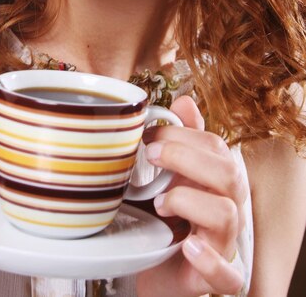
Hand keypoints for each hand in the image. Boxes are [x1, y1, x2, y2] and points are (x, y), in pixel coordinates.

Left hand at [137, 96, 247, 296]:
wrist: (161, 270)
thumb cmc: (171, 218)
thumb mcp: (175, 175)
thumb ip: (183, 141)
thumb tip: (184, 100)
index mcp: (220, 180)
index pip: (215, 146)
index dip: (182, 135)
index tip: (149, 134)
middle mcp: (229, 207)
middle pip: (228, 173)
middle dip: (186, 158)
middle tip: (150, 155)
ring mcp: (225, 243)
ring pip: (227, 214)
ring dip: (188, 201)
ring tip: (160, 203)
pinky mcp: (218, 278)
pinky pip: (228, 274)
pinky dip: (208, 259)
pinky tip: (187, 245)